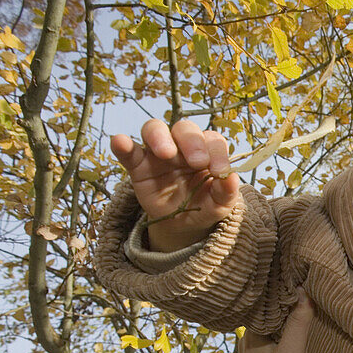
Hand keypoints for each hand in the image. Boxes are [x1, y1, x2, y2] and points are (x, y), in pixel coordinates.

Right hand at [110, 119, 239, 251]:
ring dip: (160, 137)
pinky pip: (128, 151)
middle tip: (197, 162)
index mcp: (206, 151)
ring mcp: (158, 152)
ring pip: (156, 129)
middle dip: (192, 142)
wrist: (181, 223)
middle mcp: (182, 146)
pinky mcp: (138, 164)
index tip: (219, 172)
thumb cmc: (203, 205)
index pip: (213, 141)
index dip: (217, 153)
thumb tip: (233, 179)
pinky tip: (119, 142)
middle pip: (184, 128)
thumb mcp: (219, 204)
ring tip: (166, 153)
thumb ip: (227, 193)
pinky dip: (122, 144)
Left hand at [197, 291, 313, 352]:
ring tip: (313, 301)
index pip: (269, 298)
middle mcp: (252, 336)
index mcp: (253, 331)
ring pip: (277, 323)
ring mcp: (258, 349)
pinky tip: (307, 327)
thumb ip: (298, 324)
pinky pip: (280, 337)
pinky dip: (292, 330)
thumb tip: (305, 291)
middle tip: (314, 285)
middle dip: (291, 299)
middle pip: (274, 310)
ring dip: (293, 315)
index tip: (306, 275)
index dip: (286, 287)